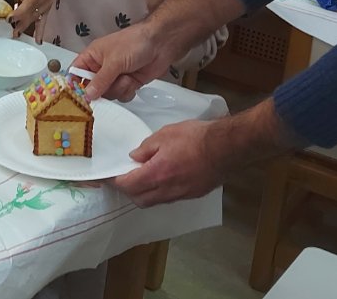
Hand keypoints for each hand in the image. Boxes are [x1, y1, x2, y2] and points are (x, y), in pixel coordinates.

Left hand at [0, 0, 56, 39]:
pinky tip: (38, 41)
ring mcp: (48, 4)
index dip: (20, 12)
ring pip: (35, 18)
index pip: (30, 2)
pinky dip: (39, 31)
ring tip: (16, 34)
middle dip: (20, 22)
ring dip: (25, 27)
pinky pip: (42, 22)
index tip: (9, 19)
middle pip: (32, 12)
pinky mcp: (46, 10)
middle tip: (11, 31)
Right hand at [73, 21, 176, 102]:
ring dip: (118, 88)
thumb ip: (100, 80)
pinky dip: (128, 91)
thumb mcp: (114, 61)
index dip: (74, 85)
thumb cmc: (134, 43)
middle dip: (102, 90)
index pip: (76, 73)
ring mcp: (115, 77)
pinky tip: (134, 80)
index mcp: (92, 57)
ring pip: (108, 94)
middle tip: (109, 85)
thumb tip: (87, 95)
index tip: (78, 97)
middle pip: (92, 88)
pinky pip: (121, 96)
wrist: (161, 43)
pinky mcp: (128, 83)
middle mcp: (101, 68)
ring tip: (127, 76)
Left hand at [111, 120, 226, 206]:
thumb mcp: (165, 134)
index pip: (127, 185)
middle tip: (124, 178)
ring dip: (143, 194)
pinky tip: (161, 180)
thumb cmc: (196, 137)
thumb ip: (146, 148)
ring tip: (141, 179)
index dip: (114, 182)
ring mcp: (181, 195)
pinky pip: (168, 199)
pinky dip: (159, 193)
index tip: (108, 176)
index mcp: (157, 174)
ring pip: (153, 202)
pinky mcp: (192, 195)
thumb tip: (134, 157)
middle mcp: (167, 190)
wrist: (228, 147)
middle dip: (128, 191)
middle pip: (139, 200)